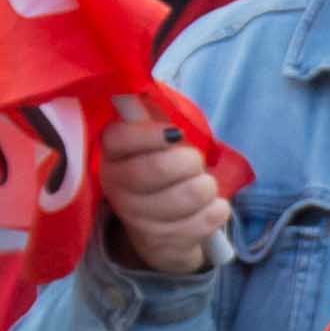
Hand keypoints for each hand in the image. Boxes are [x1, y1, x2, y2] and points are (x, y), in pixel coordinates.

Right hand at [98, 99, 228, 274]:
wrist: (160, 230)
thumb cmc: (161, 170)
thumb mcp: (152, 141)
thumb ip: (149, 115)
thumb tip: (140, 86)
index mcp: (112, 156)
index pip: (119, 140)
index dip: (150, 134)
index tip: (176, 133)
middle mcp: (117, 189)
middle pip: (154, 170)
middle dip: (187, 161)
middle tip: (194, 161)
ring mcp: (139, 220)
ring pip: (186, 196)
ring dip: (205, 186)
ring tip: (203, 184)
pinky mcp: (164, 243)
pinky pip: (205, 220)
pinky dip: (217, 210)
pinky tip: (211, 206)